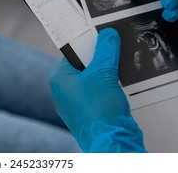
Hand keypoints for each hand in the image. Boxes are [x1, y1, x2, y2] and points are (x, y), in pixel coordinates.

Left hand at [49, 28, 144, 151]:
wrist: (111, 142)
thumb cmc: (100, 110)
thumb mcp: (104, 72)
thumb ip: (106, 50)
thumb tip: (107, 35)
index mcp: (59, 80)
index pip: (72, 54)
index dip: (88, 45)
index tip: (101, 37)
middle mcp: (63, 93)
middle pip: (83, 67)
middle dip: (99, 61)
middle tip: (113, 54)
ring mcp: (74, 105)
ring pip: (91, 82)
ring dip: (106, 76)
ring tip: (117, 73)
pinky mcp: (87, 115)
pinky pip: (96, 95)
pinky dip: (107, 90)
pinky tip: (118, 89)